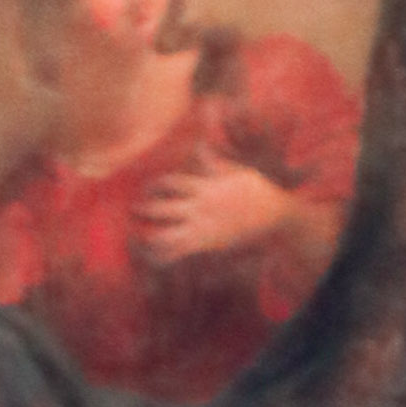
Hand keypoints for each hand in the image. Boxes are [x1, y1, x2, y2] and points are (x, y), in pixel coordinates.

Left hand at [137, 156, 289, 266]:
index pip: (172, 183)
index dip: (156, 185)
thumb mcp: (237, 171)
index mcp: (204, 187)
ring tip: (134, 239)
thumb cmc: (258, 191)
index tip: (146, 188)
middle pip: (163, 207)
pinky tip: (152, 260)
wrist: (274, 215)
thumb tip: (200, 146)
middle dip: (145, 209)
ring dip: (148, 237)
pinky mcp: (205, 243)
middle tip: (131, 210)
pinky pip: (179, 252)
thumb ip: (214, 162)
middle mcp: (198, 206)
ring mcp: (200, 226)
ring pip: (166, 233)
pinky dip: (163, 257)